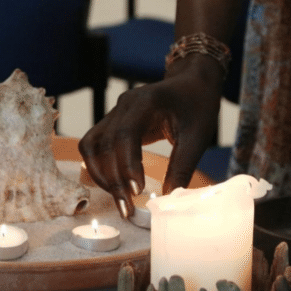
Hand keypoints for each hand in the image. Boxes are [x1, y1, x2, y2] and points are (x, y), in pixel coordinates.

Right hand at [79, 55, 223, 217]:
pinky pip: (94, 147)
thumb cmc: (197, 105)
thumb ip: (182, 166)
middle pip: (105, 144)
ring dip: (102, 175)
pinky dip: (98, 167)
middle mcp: (123, 105)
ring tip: (120, 199)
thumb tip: (168, 198)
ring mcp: (114, 113)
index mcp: (145, 101)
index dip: (127, 164)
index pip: (125, 134)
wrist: (192, 83)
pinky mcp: (112, 123)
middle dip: (114, 179)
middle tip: (128, 208)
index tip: (137, 191)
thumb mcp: (197, 136)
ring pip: (93, 147)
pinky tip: (113, 185)